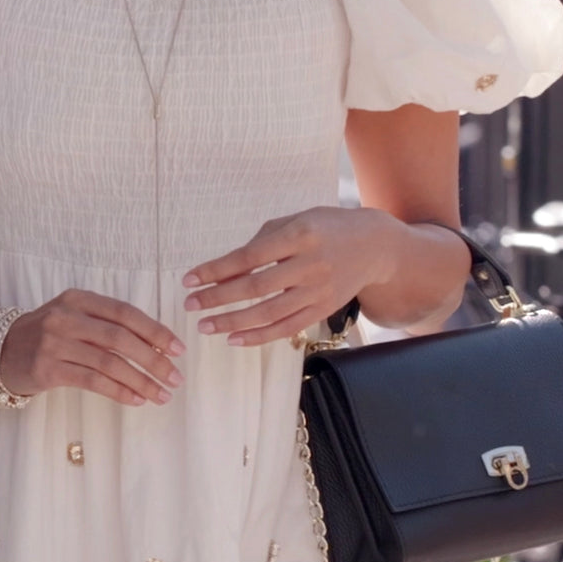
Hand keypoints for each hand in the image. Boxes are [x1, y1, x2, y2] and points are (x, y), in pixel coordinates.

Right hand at [0, 289, 185, 407]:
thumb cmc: (46, 334)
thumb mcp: (73, 316)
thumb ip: (106, 324)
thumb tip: (155, 345)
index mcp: (79, 298)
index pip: (125, 312)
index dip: (155, 330)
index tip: (178, 349)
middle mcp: (66, 316)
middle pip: (120, 338)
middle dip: (153, 360)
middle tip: (175, 377)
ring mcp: (54, 342)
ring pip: (109, 362)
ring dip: (141, 380)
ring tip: (161, 394)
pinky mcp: (47, 369)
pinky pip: (92, 381)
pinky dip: (119, 391)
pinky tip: (136, 400)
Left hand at [182, 207, 397, 347]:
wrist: (373, 246)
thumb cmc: (323, 228)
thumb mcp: (293, 223)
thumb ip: (259, 244)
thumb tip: (224, 272)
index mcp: (299, 235)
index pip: (248, 257)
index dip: (216, 270)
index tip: (189, 279)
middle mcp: (310, 264)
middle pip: (256, 288)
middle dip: (218, 298)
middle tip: (190, 305)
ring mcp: (318, 291)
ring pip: (270, 313)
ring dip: (233, 322)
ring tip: (206, 326)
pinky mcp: (323, 310)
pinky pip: (287, 328)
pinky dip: (259, 336)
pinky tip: (234, 338)